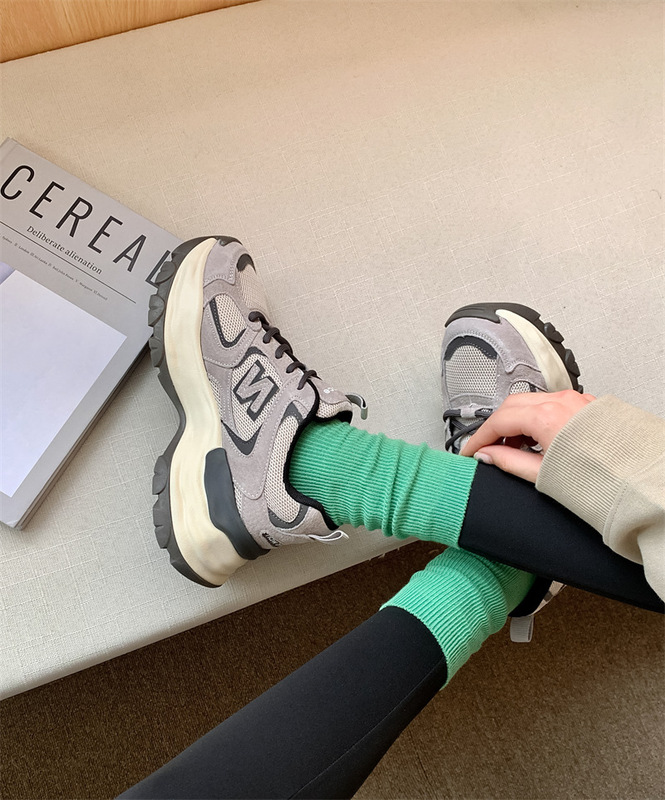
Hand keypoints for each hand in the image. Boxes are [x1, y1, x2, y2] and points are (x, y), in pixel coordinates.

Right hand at [461, 390, 596, 482]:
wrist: (639, 477)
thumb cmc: (601, 478)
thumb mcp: (543, 474)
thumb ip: (508, 461)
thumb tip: (487, 455)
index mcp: (546, 416)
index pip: (498, 420)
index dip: (478, 437)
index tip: (470, 450)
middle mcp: (560, 402)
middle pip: (511, 406)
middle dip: (495, 426)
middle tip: (486, 448)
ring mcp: (575, 401)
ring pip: (530, 402)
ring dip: (515, 421)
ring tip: (512, 448)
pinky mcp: (585, 405)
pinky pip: (550, 404)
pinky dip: (535, 418)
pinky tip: (535, 439)